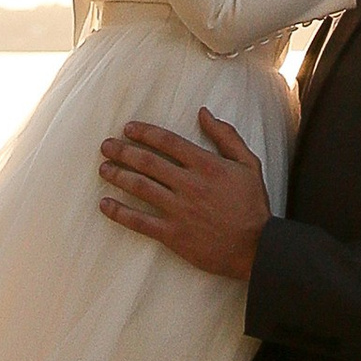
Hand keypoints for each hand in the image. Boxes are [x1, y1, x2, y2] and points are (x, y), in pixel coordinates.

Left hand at [97, 110, 272, 280]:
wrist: (256, 247)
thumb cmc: (253, 204)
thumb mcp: (248, 164)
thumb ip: (226, 136)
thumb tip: (204, 113)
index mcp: (206, 165)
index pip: (167, 142)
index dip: (145, 133)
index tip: (128, 128)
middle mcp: (189, 185)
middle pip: (148, 162)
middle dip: (123, 151)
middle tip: (106, 146)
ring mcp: (179, 211)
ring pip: (140, 188)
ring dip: (118, 176)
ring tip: (103, 169)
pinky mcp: (173, 235)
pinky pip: (140, 222)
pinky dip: (120, 213)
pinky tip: (105, 205)